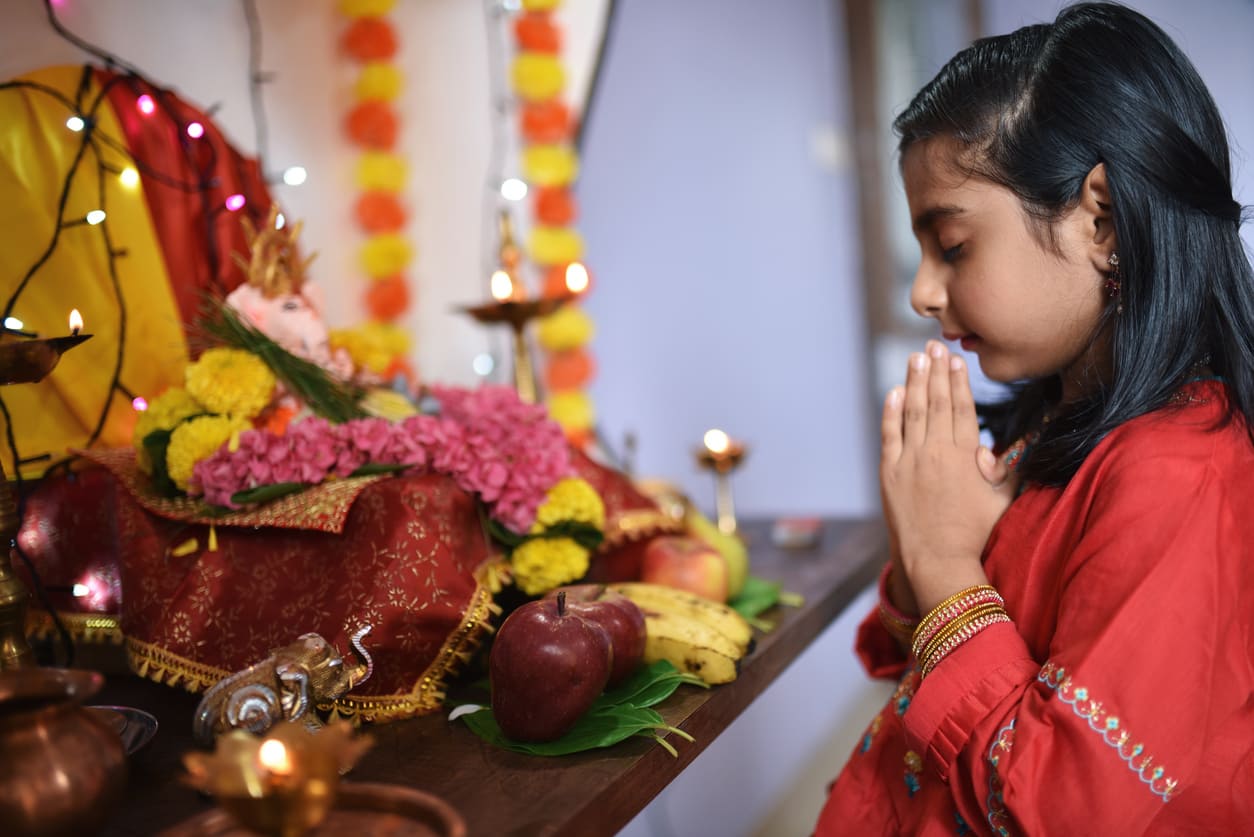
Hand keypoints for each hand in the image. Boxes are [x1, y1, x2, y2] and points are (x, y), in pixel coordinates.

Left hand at [880, 341, 1018, 613]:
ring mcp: (910, 461)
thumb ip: (1002, 470)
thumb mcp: (1001, 501)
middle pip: (936, 402)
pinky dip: (891, 411)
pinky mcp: (889, 473)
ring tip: (916, 357)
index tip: (955, 360)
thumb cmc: (975, 534)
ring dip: (914, 382)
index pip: (961, 409)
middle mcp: (936, 452)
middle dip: (935, 371)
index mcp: (965, 457)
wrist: (937, 561)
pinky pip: (889, 435)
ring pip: (912, 412)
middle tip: (933, 345)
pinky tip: (894, 391)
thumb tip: (990, 447)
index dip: (958, 382)